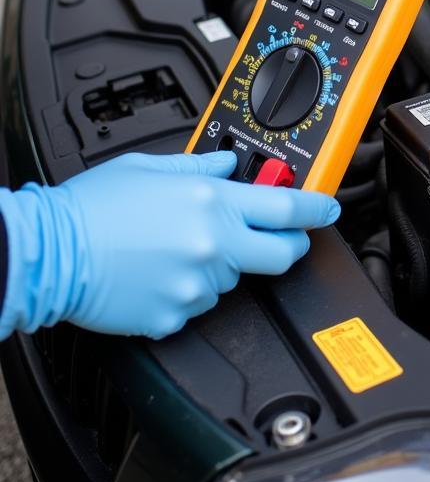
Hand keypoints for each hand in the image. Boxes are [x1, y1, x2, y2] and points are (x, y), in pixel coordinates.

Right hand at [0, 151, 338, 338]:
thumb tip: (228, 163)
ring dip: (219, 265)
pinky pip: (198, 306)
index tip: (329, 209)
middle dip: (287, 245)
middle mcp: (212, 245)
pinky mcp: (174, 318)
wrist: (48, 255)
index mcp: (212, 202)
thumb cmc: (92, 209)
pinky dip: (187, 292)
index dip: (317, 209)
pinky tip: (158, 274)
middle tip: (276, 237)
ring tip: (174, 250)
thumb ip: (200, 167)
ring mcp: (196, 285)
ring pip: (233, 279)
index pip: (287, 207)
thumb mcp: (150, 169)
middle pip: (281, 254)